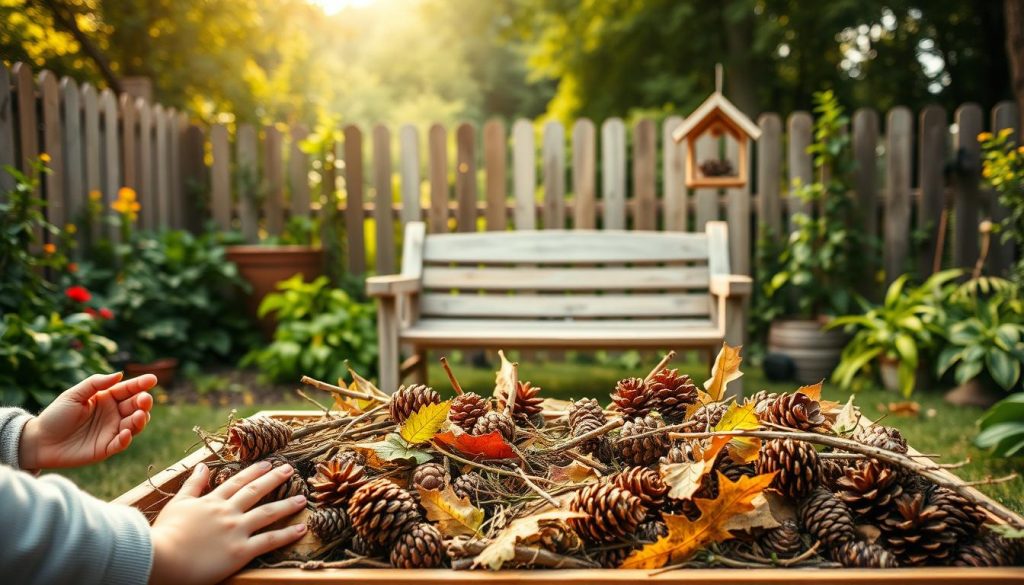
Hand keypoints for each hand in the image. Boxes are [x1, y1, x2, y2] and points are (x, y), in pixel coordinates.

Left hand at [19, 372, 156, 469]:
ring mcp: (112, 431)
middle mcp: (113, 414)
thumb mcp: (73, 395)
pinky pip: (121, 443)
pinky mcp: (106, 448)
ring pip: (134, 425)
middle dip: (144, 402)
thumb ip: (95, 384)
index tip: (152, 379)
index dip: (141, 384)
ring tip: (138, 416)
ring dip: (140, 420)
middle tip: (144, 400)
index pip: (128, 389)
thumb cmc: (55, 415)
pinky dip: (126, 439)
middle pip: (135, 406)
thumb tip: (119, 374)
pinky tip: (125, 433)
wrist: (39, 441)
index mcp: (107, 398)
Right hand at [149, 461, 306, 584]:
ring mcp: (236, 530)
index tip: (268, 463)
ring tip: (302, 499)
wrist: (161, 557)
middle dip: (274, 478)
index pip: (237, 482)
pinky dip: (287, 534)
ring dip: (287, 504)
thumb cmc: (165, 533)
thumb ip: (192, 485)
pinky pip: (269, 541)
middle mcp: (228, 512)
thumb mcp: (178, 504)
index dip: (254, 471)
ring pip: (268, 513)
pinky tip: (301, 529)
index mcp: (212, 501)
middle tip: (290, 470)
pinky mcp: (240, 551)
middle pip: (255, 491)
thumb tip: (201, 466)